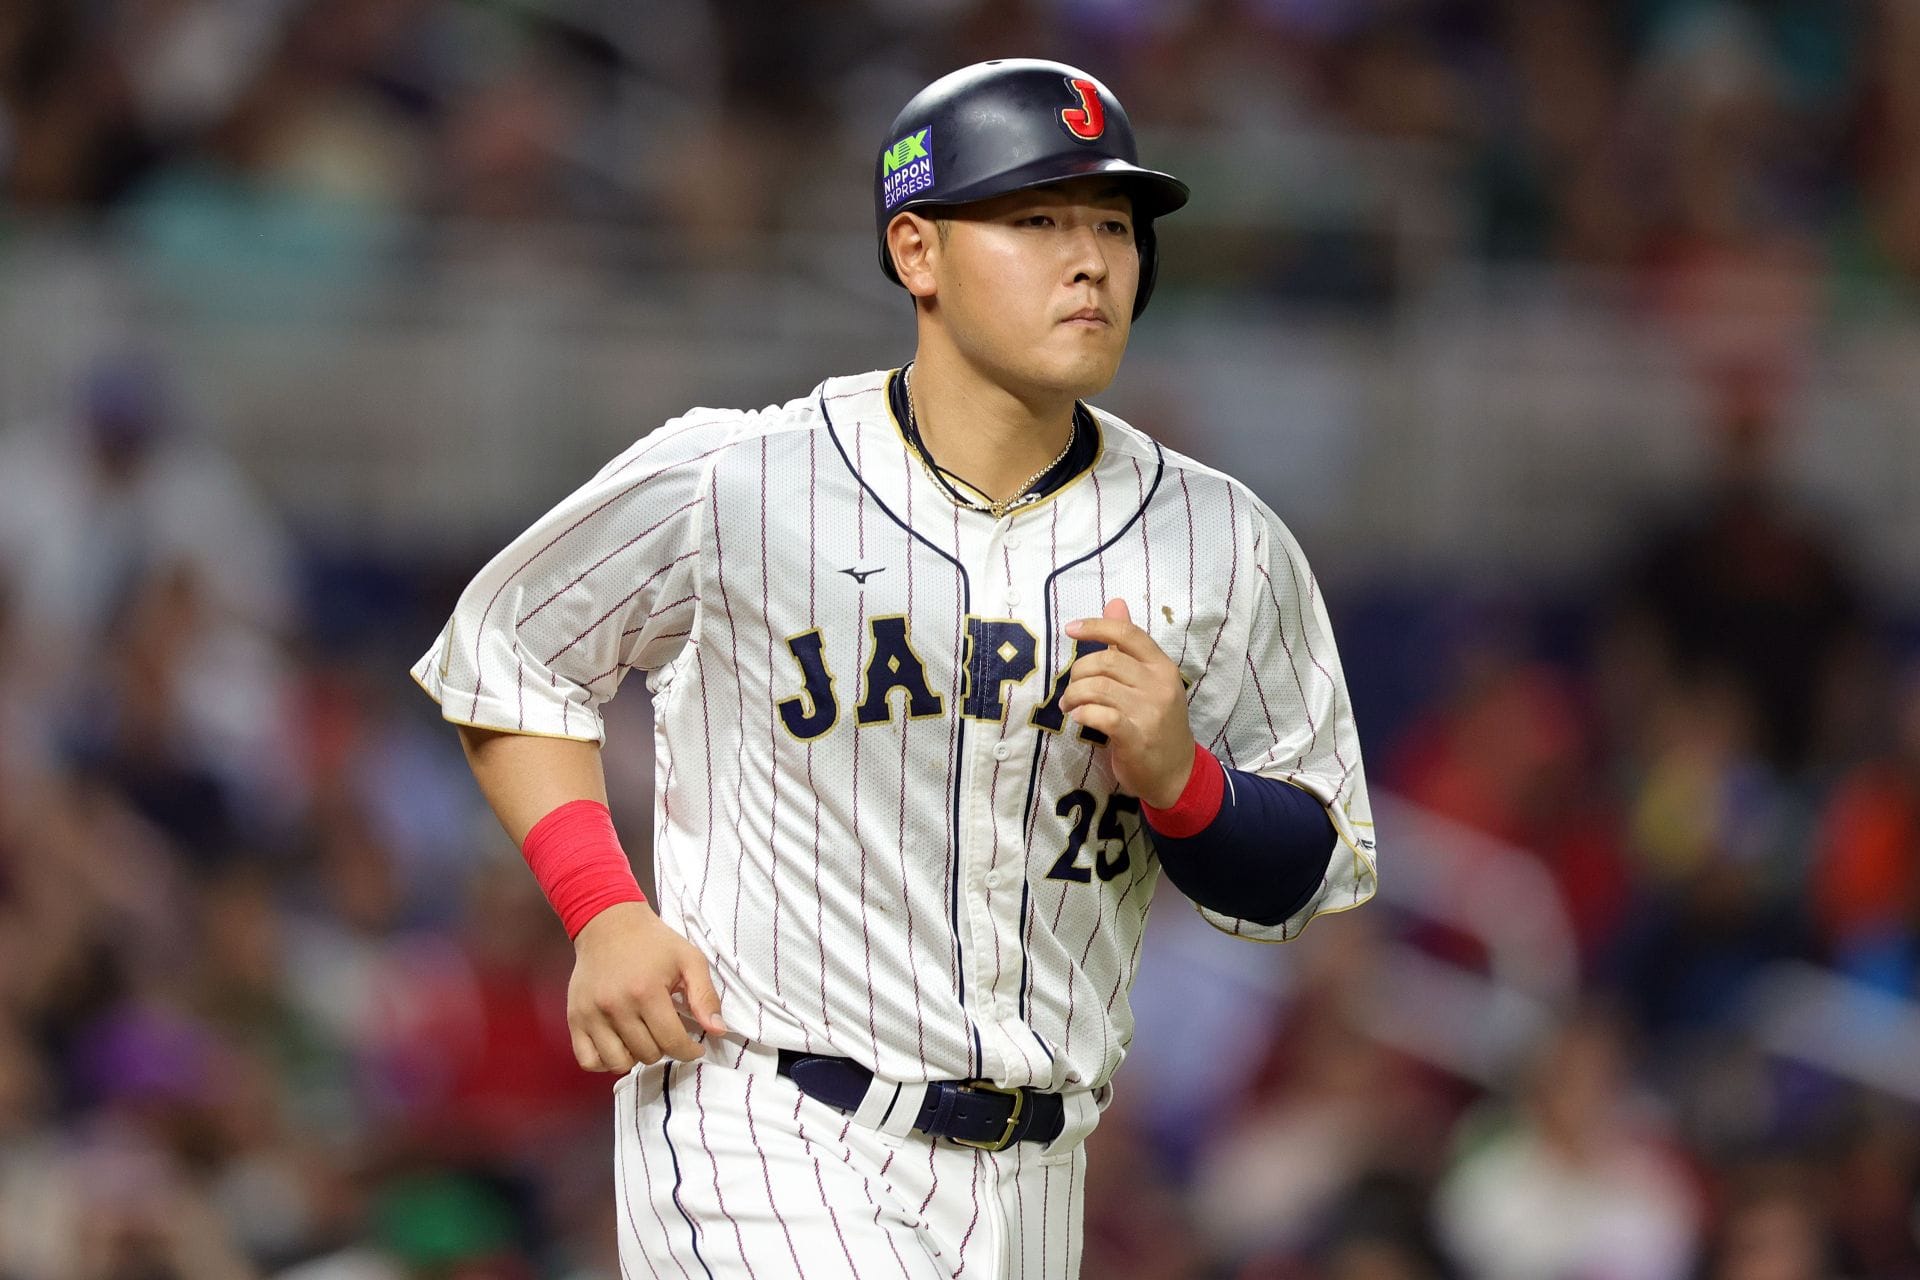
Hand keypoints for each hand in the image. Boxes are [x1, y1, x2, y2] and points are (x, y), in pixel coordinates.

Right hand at [568, 901, 726, 1070]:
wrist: (608, 923)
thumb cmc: (653, 942)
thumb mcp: (689, 959)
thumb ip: (705, 996)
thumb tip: (718, 1031)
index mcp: (646, 991)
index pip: (672, 1042)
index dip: (689, 1051)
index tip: (694, 1047)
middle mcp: (616, 1006)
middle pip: (647, 1054)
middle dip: (664, 1048)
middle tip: (667, 1032)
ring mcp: (592, 1014)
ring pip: (619, 1063)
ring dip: (637, 1057)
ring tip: (644, 1039)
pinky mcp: (575, 1017)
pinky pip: (589, 1061)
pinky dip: (606, 1061)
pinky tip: (620, 1046)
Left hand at [1061, 598, 1195, 808]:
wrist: (1176, 773)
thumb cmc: (1156, 723)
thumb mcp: (1148, 680)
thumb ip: (1129, 644)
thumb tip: (1115, 603)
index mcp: (1162, 667)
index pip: (1128, 634)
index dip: (1096, 627)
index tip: (1070, 629)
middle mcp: (1159, 685)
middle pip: (1107, 661)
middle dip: (1078, 672)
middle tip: (1071, 687)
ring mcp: (1149, 712)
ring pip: (1098, 688)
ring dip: (1074, 695)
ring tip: (1070, 705)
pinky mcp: (1136, 738)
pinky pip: (1101, 716)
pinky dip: (1083, 714)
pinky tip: (1078, 718)